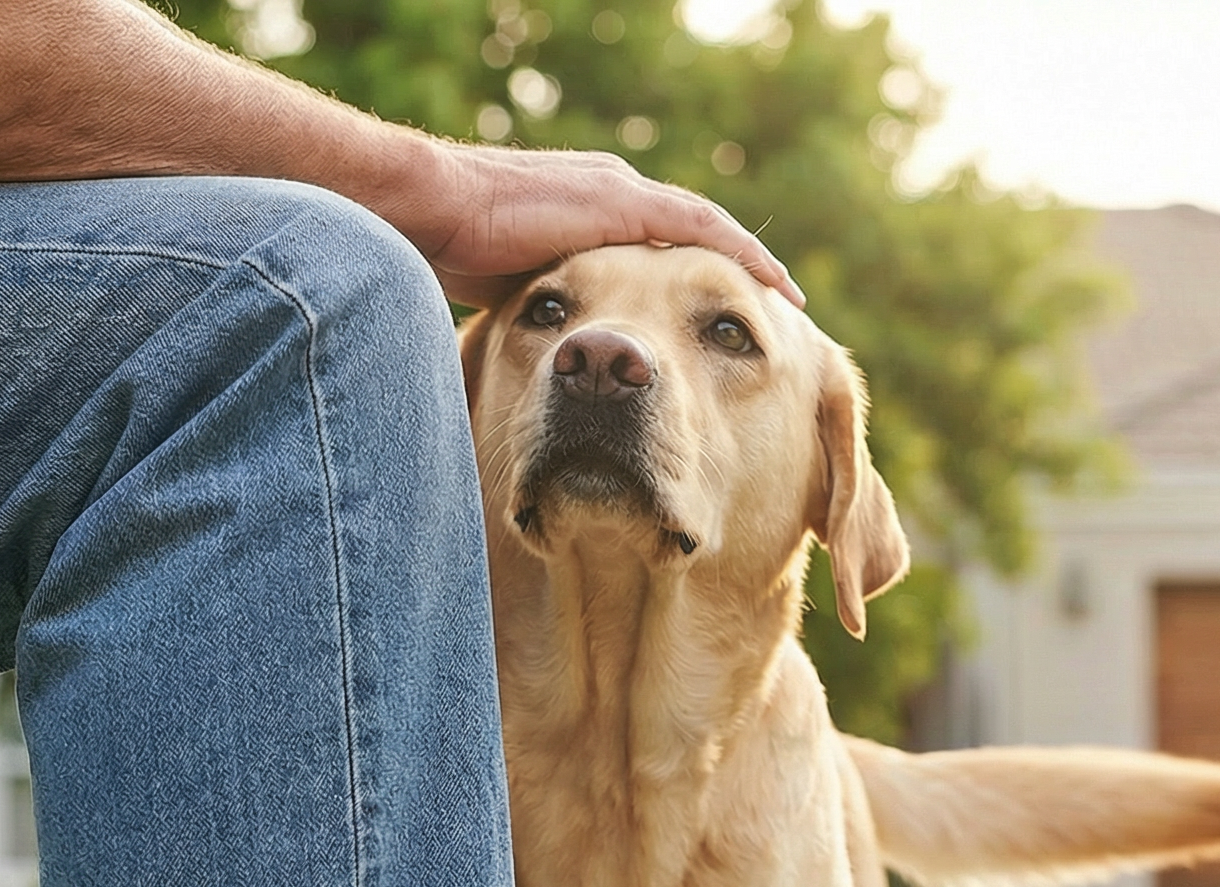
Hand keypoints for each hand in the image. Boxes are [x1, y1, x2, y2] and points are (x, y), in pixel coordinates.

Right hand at [394, 141, 803, 310]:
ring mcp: (622, 194)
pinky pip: (704, 233)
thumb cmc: (450, 253)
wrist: (431, 211)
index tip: (718, 318)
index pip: (658, 245)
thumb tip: (550, 360)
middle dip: (732, 275)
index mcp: (590, 211)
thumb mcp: (511, 288)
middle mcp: (615, 193)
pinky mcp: (624, 205)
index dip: (694, 281)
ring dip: (750, 267)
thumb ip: (543, 308)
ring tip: (788, 303)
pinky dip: (742, 261)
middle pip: (692, 237)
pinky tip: (774, 293)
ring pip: (708, 231)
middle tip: (774, 311)